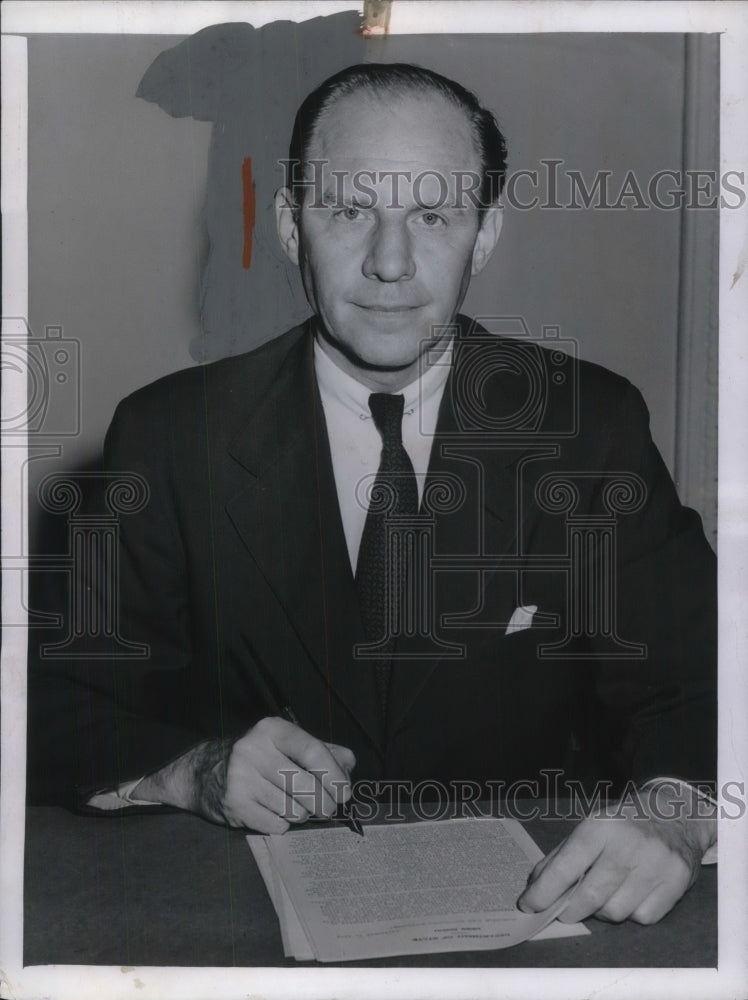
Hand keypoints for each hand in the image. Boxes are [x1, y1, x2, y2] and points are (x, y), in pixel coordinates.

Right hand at [133, 717, 355, 833]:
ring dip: (301, 814)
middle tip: (327, 808)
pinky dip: (282, 824)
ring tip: (291, 804)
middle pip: (307, 786)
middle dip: (324, 803)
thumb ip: (320, 750)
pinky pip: (277, 825)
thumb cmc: (256, 758)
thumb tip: (350, 763)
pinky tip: (271, 811)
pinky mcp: (234, 805)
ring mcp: (241, 778)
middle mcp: (254, 750)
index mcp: (271, 729)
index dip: (335, 775)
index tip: (346, 792)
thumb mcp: (285, 744)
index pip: (313, 751)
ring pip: (294, 809)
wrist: (201, 774)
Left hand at [517, 785, 715, 924]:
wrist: (675, 815)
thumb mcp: (591, 827)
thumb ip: (562, 856)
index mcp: (602, 826)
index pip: (567, 865)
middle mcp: (629, 844)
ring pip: (616, 912)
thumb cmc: (624, 824)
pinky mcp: (677, 882)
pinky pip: (643, 917)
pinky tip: (630, 895)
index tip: (529, 904)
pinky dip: (631, 913)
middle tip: (564, 910)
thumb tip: (537, 886)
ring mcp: (656, 864)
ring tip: (602, 896)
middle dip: (570, 910)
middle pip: (591, 895)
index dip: (544, 891)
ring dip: (601, 912)